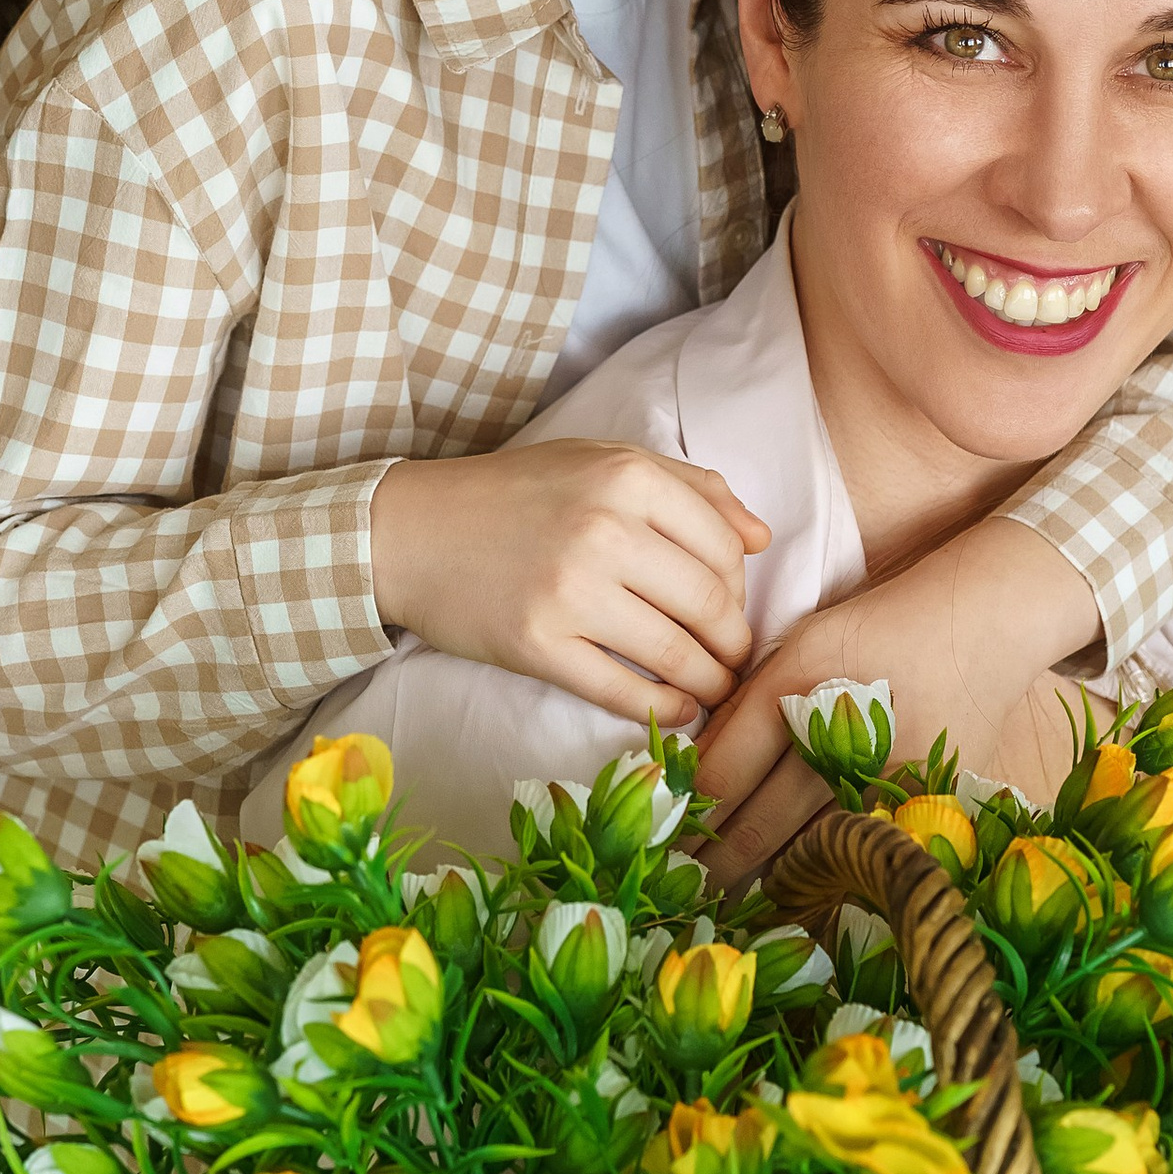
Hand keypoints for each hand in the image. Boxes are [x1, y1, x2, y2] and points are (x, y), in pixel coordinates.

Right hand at [370, 443, 768, 725]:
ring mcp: (570, 591)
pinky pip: (621, 689)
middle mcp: (604, 530)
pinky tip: (679, 711)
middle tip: (735, 660)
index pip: (724, 547)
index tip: (732, 609)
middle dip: (733, 642)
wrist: (410, 532)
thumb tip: (761, 538)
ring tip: (715, 689)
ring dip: (710, 682)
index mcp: (627, 477)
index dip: (741, 588)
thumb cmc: (516, 494)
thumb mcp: (602, 462)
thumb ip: (689, 488)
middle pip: (709, 604)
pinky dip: (663, 708)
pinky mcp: (538, 645)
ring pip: (675, 653)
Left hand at [695, 518, 1099, 887]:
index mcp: (797, 684)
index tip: (662, 845)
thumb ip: (746, 705)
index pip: (722, 774)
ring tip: (728, 906)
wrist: (983, 623)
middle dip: (711, 868)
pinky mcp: (929, 805)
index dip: (684, 819)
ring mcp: (888, 778)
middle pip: (757, 827)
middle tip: (682, 893)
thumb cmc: (878, 630)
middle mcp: (839, 736)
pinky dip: (830, 881)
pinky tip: (803, 899)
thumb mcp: (800, 644)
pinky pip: (865, 859)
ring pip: (808, 856)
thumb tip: (694, 775)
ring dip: (763, 885)